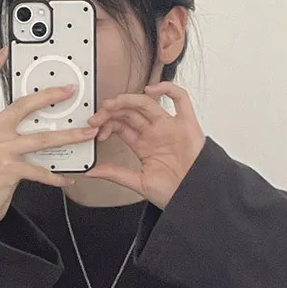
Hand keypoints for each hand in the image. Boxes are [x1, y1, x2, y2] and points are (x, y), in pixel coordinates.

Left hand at [85, 82, 206, 209]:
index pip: (121, 125)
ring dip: (129, 99)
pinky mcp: (187, 124)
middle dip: (112, 111)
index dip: (106, 123)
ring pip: (148, 103)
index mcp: (144, 146)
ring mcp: (171, 127)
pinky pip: (181, 99)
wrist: (195, 198)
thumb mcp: (138, 183)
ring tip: (115, 102)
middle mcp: (156, 133)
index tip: (95, 129)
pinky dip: (168, 89)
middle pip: (130, 112)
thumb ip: (116, 174)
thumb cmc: (173, 192)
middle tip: (98, 115)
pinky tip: (152, 90)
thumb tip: (92, 171)